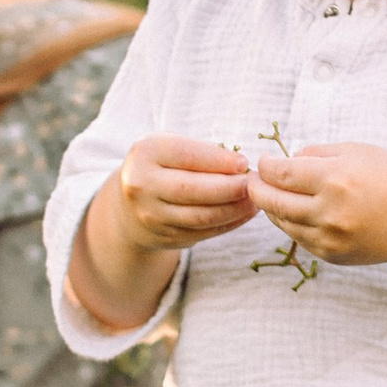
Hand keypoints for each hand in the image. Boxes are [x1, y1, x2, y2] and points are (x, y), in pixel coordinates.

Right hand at [68, 139, 253, 333]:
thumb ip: (202, 154)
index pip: (187, 156)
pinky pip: (203, 232)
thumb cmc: (162, 168)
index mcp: (145, 154)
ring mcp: (151, 215)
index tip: (244, 163)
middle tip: (255, 184)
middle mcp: (142, 186)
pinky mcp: (165, 237)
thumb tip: (242, 167)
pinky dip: (229, 224)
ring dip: (234, 209)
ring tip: (256, 200)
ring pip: (201, 216)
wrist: (130, 205)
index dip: (219, 161)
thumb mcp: (172, 148)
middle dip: (230, 188)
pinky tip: (245, 214)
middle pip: (193, 189)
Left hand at [245, 137, 386, 269]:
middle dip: (256, 188)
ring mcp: (330, 238)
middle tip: (252, 180)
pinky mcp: (331, 255)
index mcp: (335, 179)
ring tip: (271, 194)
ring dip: (271, 208)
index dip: (265, 167)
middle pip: (273, 201)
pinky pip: (298, 238)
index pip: (280, 174)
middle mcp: (330, 211)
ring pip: (282, 222)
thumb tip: (284, 161)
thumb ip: (316, 153)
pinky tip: (293, 212)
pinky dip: (290, 224)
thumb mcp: (356, 152)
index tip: (264, 161)